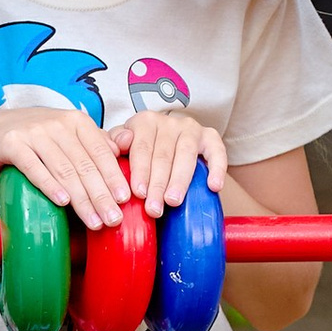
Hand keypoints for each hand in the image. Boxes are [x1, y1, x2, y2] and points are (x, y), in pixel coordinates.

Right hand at [0, 102, 133, 234]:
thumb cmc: (39, 138)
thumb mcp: (69, 135)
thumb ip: (96, 142)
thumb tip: (127, 146)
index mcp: (76, 121)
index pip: (100, 152)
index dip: (113, 176)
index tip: (125, 200)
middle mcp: (57, 123)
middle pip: (84, 165)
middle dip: (101, 195)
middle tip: (113, 220)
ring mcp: (33, 132)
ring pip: (63, 170)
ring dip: (81, 199)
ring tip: (94, 221)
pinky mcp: (12, 143)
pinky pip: (33, 167)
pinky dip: (49, 185)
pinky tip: (62, 202)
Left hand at [111, 110, 230, 218]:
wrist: (162, 138)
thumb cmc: (139, 149)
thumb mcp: (121, 144)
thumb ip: (113, 144)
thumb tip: (119, 144)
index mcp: (144, 122)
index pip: (142, 147)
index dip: (140, 171)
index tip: (138, 193)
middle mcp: (168, 122)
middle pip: (163, 155)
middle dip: (158, 184)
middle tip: (154, 208)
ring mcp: (190, 128)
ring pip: (186, 154)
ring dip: (180, 180)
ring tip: (173, 201)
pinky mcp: (209, 136)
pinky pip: (217, 150)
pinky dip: (217, 168)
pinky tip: (214, 186)